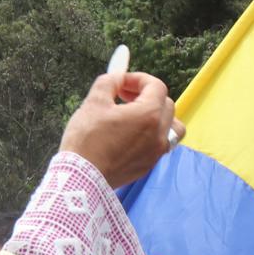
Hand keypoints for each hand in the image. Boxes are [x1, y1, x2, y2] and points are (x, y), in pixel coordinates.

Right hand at [59, 72, 181, 188]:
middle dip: (146, 95)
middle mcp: (160, 134)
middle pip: (165, 104)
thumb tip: (119, 76)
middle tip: (123, 96)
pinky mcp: (148, 166)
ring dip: (157, 116)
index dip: (138, 79)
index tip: (120, 82)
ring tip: (136, 116)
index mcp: (150, 115)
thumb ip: (110, 82)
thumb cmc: (87, 139)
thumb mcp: (94, 101)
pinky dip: (152, 134)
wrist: (81, 178)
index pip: (156, 86)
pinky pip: (160, 144)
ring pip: (171, 127)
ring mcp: (156, 152)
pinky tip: (130, 135)